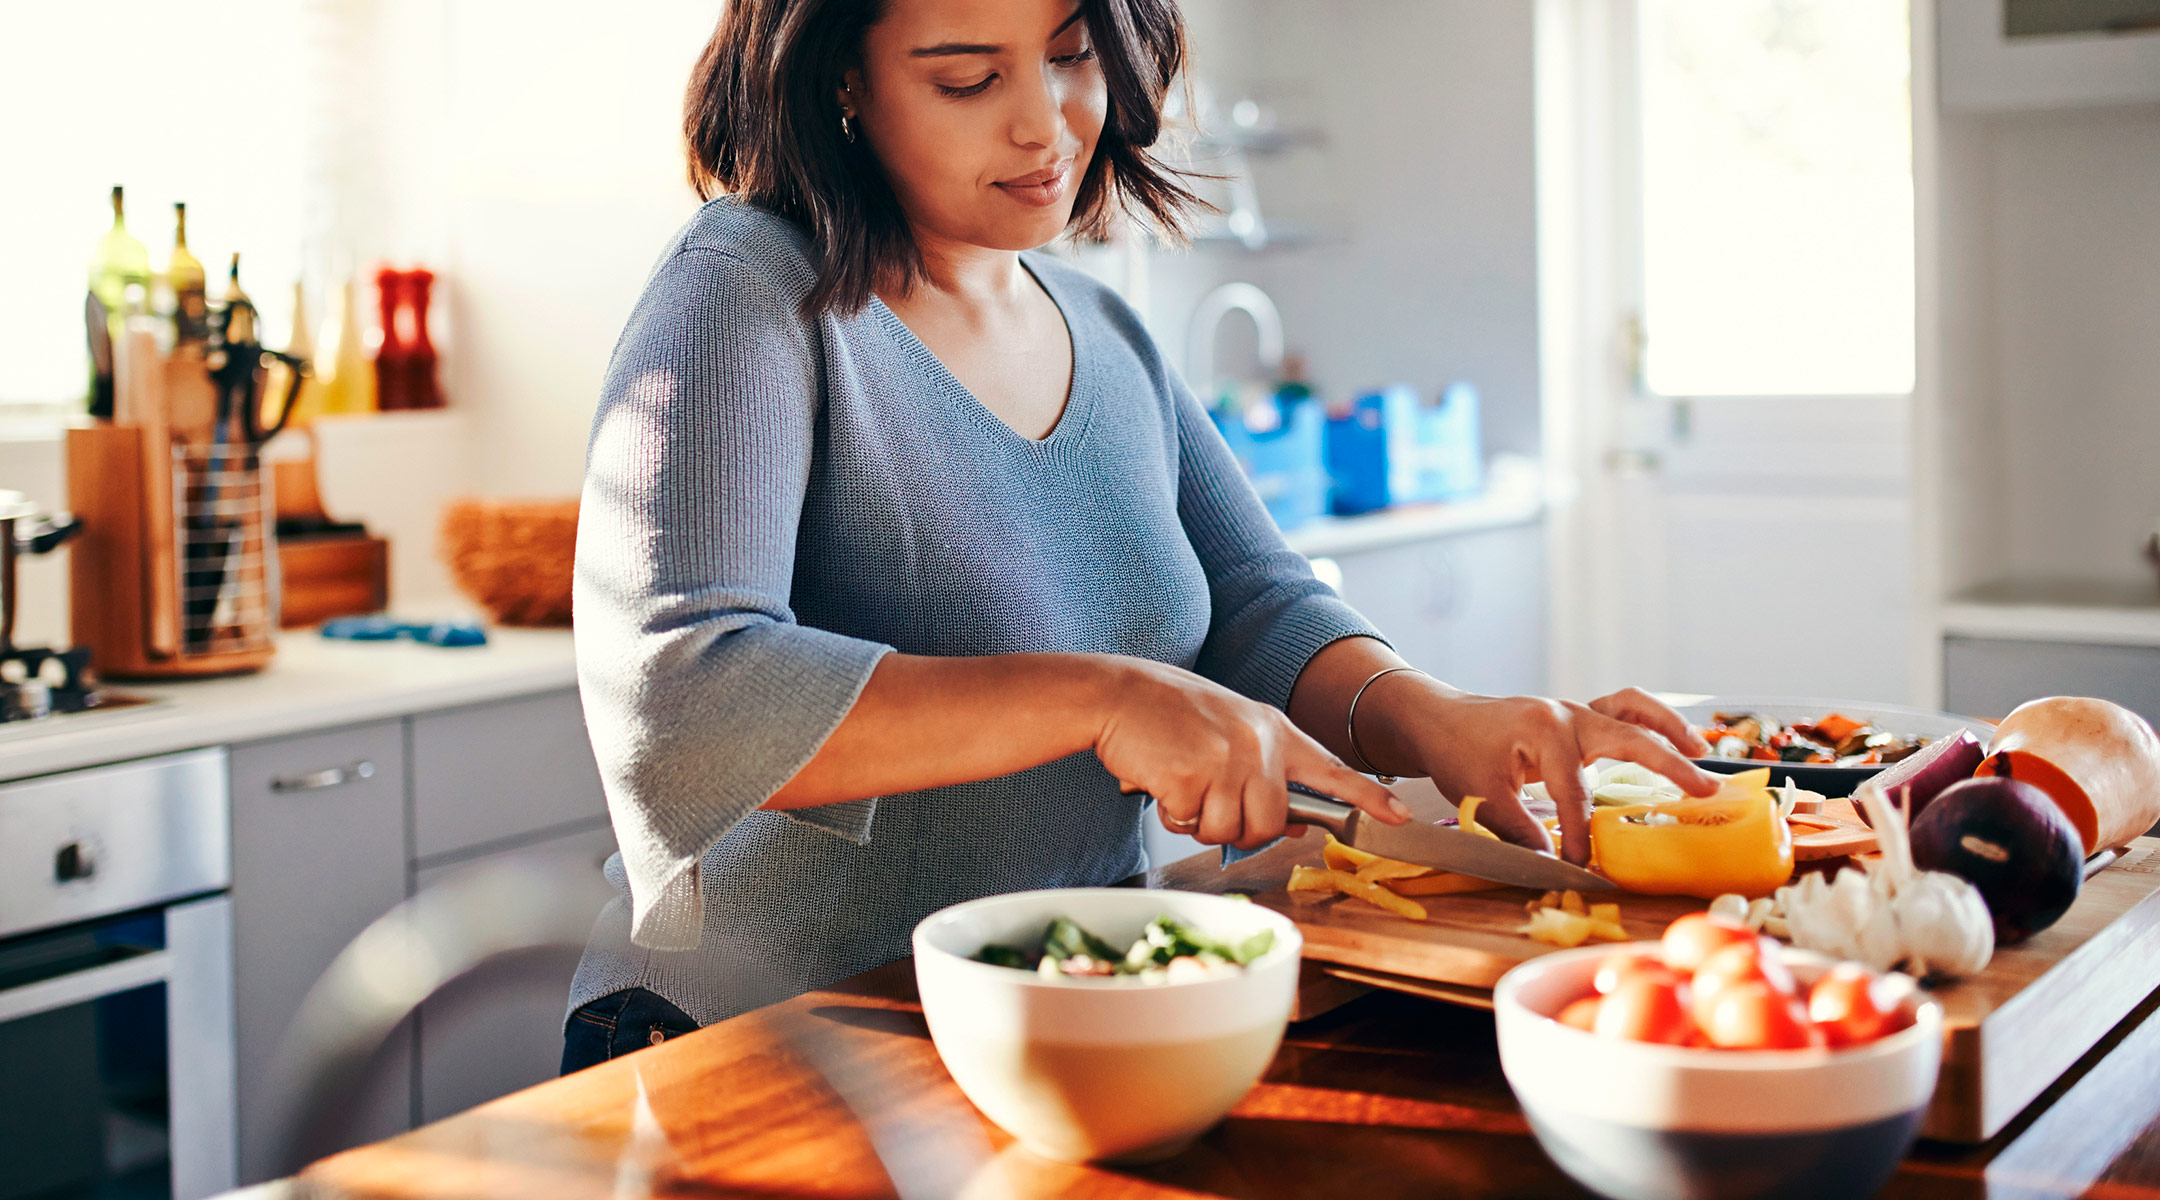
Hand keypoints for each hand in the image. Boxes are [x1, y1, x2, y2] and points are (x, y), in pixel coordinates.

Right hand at [1093, 657, 1409, 849]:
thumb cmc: (1169, 715)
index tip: (1400, 818)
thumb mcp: (1230, 731)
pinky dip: (1172, 814)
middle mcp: (1258, 743)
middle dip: (1240, 828)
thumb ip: (1266, 771)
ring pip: (1232, 831)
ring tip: (1182, 786)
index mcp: (1273, 728)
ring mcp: (1226, 759)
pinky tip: (1161, 782)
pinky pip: (1191, 824)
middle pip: (1272, 822)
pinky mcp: (1192, 776)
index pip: (1331, 769)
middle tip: (1208, 801)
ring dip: (1202, 823)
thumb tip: (1298, 823)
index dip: (1367, 798)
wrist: (1118, 694)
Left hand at [1372, 682, 1720, 864]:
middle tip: (1704, 792)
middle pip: (1629, 739)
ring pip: (1632, 711)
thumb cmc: (1455, 752)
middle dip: (1669, 766)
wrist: (1439, 719)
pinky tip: (1675, 739)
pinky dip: (1650, 721)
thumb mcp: (1479, 796)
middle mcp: (1567, 714)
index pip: (1575, 794)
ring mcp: (1574, 710)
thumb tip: (1553, 864)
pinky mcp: (1575, 717)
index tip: (1582, 867)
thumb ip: (1519, 830)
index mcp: (1544, 731)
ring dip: (1669, 729)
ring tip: (1701, 752)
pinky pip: (1621, 710)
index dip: (1581, 836)